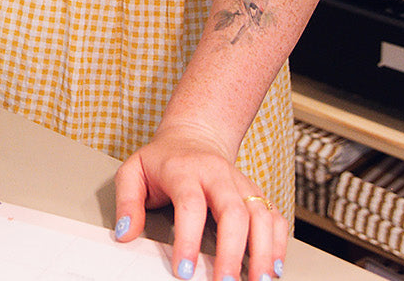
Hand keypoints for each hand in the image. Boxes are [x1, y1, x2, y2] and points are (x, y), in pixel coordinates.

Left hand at [113, 124, 286, 280]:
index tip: (185, 269)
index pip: (190, 204)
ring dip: (263, 251)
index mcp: (184, 169)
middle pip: (234, 210)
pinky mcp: (257, 193)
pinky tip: (273, 268)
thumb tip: (125, 233)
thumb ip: (127, 201)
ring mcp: (241, 183)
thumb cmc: (163, 160)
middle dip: (232, 251)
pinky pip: (276, 217)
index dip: (189, 239)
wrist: (193, 136)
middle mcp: (218, 175)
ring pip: (260, 214)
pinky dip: (279, 243)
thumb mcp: (133, 171)